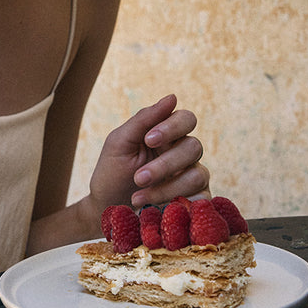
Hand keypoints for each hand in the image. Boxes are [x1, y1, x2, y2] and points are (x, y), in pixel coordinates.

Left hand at [89, 94, 208, 215]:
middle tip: (138, 178)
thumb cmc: (112, 173)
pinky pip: (201, 199)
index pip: (186, 119)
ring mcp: (192, 178)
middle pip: (194, 147)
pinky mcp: (195, 203)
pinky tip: (157, 209)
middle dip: (165, 164)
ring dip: (166, 187)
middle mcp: (184, 154)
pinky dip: (177, 203)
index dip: (172, 127)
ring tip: (137, 197)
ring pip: (197, 174)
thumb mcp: (120, 143)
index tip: (148, 140)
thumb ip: (144, 119)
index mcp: (167, 135)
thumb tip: (172, 97)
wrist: (105, 210)